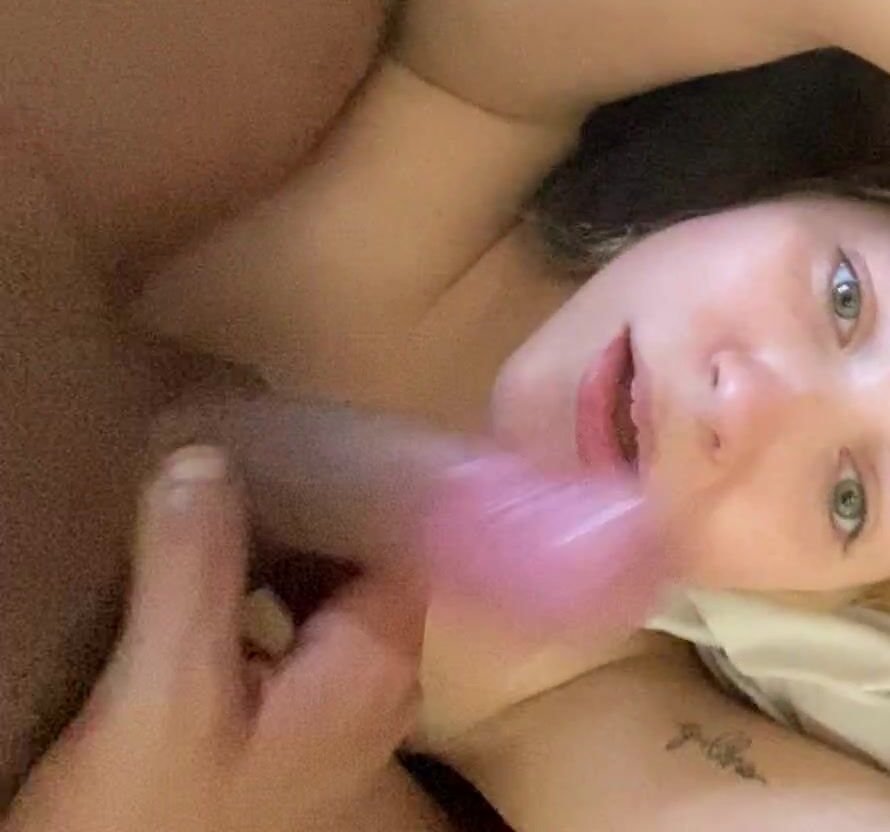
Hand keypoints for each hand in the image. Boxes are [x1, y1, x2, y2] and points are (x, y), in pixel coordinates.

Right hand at [3, 447, 424, 831]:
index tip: (308, 430)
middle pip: (368, 568)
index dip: (362, 482)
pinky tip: (208, 574)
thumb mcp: (163, 687)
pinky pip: (294, 640)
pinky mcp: (290, 740)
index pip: (406, 539)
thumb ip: (192, 568)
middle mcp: (380, 691)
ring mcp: (338, 721)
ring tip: (225, 492)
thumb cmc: (149, 817)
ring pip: (329, 603)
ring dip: (285, 552)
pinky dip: (261, 597)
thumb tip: (209, 456)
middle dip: (318, 511)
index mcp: (377, 666)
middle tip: (254, 448)